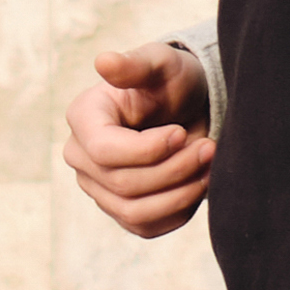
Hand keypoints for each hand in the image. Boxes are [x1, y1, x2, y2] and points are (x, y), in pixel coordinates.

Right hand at [68, 43, 212, 238]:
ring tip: (208, 167)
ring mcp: (96, 187)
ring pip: (134, 212)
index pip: (105, 151)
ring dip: (180, 194)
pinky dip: (179, 210)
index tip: (182, 133)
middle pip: (123, 184)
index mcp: (83, 118)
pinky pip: (147, 227)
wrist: (185, 109)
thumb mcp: (161, 64)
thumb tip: (104, 62)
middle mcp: (80, 156)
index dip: (149, 149)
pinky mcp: (119, 210)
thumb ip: (136, 65)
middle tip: (210, 149)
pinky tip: (198, 184)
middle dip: (174, 169)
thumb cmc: (171, 82)